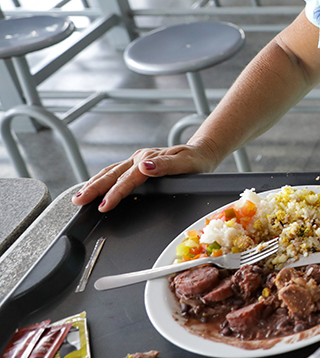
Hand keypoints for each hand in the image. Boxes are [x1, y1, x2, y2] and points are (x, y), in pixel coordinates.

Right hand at [71, 143, 221, 212]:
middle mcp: (140, 159)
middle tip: (78, 201)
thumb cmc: (196, 160)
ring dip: (93, 184)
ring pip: (110, 172)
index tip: (103, 205)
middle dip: (93, 188)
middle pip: (112, 174)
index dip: (114, 193)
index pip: (127, 179)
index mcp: (149, 159)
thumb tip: (144, 167)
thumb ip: (166, 165)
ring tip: (79, 197)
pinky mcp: (137, 165)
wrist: (203, 152)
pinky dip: (102, 180)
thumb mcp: (187, 163)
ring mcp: (137, 161)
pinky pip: (115, 172)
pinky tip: (94, 188)